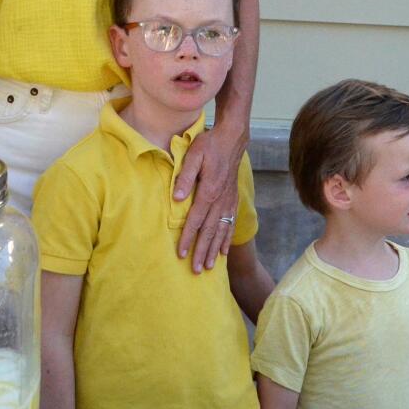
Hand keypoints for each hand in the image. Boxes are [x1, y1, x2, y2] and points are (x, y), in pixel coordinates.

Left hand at [173, 123, 245, 272]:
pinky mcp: (232, 200)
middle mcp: (220, 201)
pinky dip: (226, 239)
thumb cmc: (209, 145)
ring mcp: (228, 202)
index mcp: (208, 191)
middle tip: (195, 270)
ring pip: (220, 231)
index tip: (181, 253)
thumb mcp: (193, 155)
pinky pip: (230, 224)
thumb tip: (176, 198)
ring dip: (214, 250)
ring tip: (208, 267)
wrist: (232, 139)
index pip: (195, 220)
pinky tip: (223, 251)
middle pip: (209, 231)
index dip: (187, 238)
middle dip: (201, 251)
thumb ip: (185, 177)